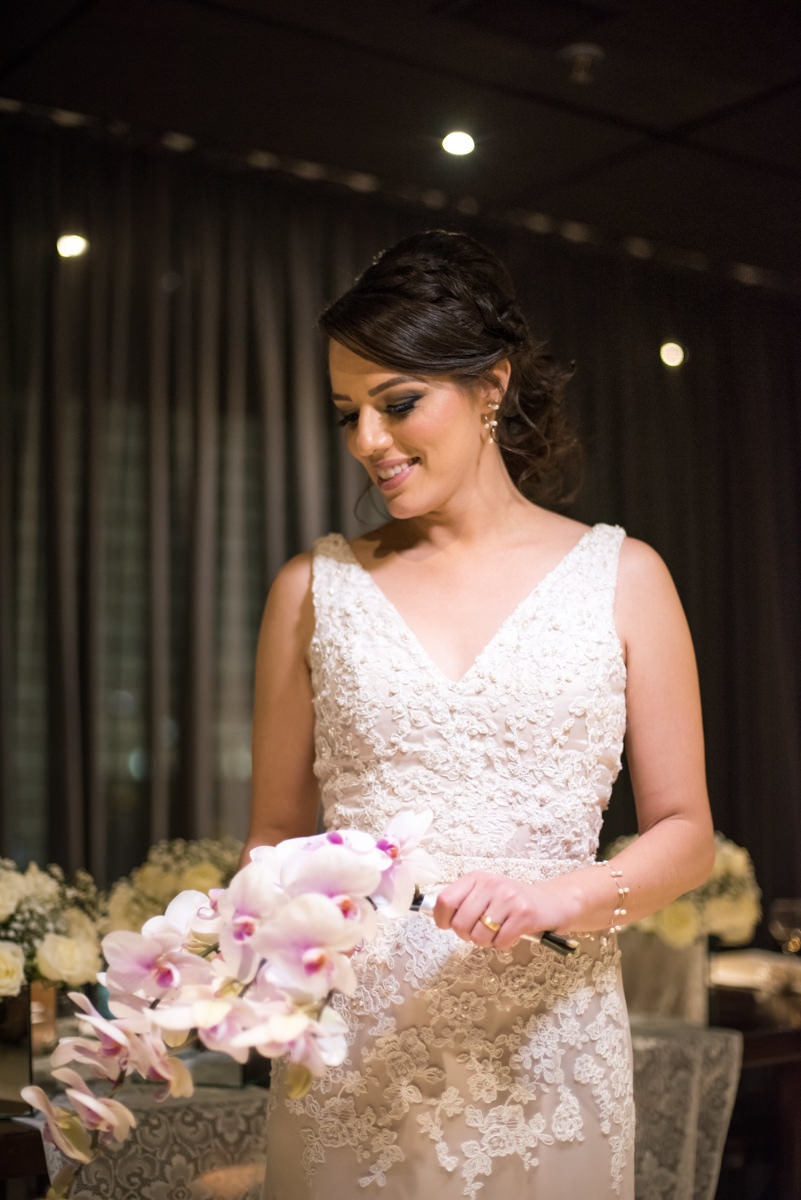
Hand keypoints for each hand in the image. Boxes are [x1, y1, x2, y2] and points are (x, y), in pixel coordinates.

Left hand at [434, 872, 562, 951]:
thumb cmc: (512, 902)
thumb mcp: (485, 893)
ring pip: (479, 936)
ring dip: (487, 941)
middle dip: (467, 935)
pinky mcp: (523, 914)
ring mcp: (508, 898)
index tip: (448, 925)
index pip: (444, 900)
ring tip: (498, 930)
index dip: (443, 919)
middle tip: (480, 931)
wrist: (550, 903)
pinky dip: (504, 944)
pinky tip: (512, 933)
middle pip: (460, 923)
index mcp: (476, 878)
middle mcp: (490, 884)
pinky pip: (500, 942)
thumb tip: (436, 914)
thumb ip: (462, 902)